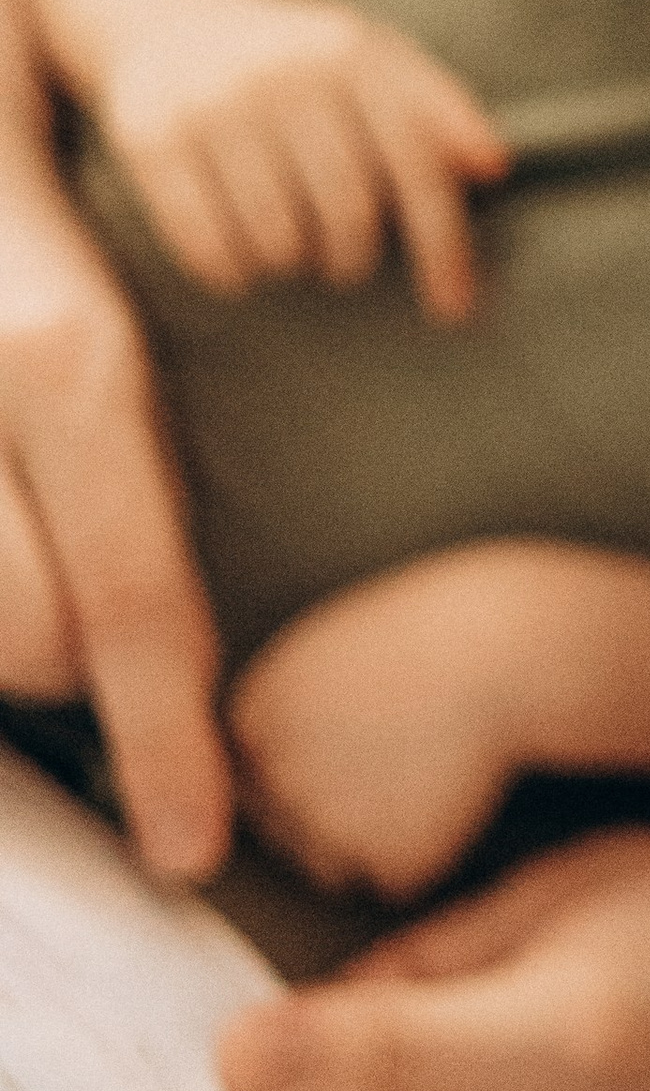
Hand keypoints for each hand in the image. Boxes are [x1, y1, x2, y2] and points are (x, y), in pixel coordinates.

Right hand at [0, 160, 226, 870]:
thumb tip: (188, 641)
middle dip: (77, 669)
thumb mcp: (121, 334)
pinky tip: (11, 567)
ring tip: (33, 571)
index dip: (168, 742)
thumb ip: (153, 472)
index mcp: (73, 367)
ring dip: (10, 636)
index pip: (136, 603)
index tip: (192, 845)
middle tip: (94, 628)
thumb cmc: (38, 245)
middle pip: (40, 642)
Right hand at [95, 0, 506, 319]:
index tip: (455, 310)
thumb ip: (438, 108)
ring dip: (295, 266)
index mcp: (349, 54)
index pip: (415, 168)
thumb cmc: (302, 59)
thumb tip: (494, 166)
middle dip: (354, 259)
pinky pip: (209, 247)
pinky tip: (244, 261)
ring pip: (278, 242)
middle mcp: (282, 74)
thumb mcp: (374, 58)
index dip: (443, 247)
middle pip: (348, 216)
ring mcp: (214, 105)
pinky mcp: (153, 140)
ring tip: (292, 245)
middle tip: (343, 259)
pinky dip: (237, 274)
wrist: (175, 17)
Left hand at [229, 547, 542, 898]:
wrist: (503, 657)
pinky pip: (394, 880)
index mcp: (256, 719)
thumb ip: (287, 707)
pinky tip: (450, 802)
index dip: (299, 774)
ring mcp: (331, 825)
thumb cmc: (432, 638)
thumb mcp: (331, 650)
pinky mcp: (388, 860)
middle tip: (388, 776)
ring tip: (422, 787)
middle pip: (284, 830)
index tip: (346, 755)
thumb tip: (275, 753)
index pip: (250, 779)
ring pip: (332, 866)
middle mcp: (279, 778)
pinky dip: (422, 856)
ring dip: (366, 846)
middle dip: (326, 815)